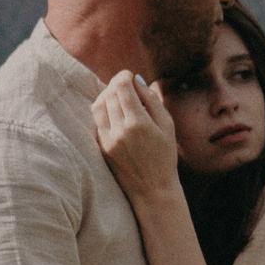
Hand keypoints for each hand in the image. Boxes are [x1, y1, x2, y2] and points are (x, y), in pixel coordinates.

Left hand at [91, 70, 183, 204]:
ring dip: (107, 95)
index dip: (124, 76)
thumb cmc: (165, 156)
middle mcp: (119, 130)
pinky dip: (103, 109)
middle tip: (127, 85)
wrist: (152, 189)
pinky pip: (96, 119)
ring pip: (98, 104)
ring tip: (120, 96)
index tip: (130, 75)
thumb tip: (137, 80)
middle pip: (109, 93)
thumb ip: (152, 100)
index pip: (121, 86)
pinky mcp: (101, 146)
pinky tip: (115, 111)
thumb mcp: (167, 125)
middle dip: (117, 84)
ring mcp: (107, 139)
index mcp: (138, 123)